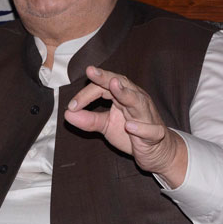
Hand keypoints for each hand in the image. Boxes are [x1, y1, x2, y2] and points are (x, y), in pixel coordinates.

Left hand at [64, 66, 187, 187]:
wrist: (155, 152)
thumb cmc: (131, 133)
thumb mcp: (106, 125)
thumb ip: (88, 119)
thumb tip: (67, 114)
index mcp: (123, 95)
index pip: (102, 87)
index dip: (85, 94)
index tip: (71, 106)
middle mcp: (136, 99)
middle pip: (121, 84)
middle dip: (105, 77)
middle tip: (91, 71)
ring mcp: (147, 115)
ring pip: (138, 101)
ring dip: (125, 93)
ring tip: (113, 85)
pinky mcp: (155, 133)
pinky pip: (150, 129)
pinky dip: (141, 127)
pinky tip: (130, 126)